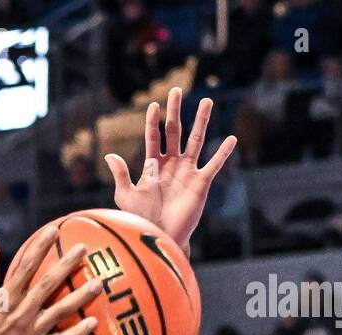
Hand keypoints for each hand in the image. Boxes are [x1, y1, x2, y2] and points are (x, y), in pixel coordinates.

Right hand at [0, 228, 102, 334]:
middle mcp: (21, 312)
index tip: (54, 230)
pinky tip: (94, 322)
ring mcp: (30, 331)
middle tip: (83, 249)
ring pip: (59, 311)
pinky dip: (77, 333)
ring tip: (98, 284)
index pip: (26, 266)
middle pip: (48, 284)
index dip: (40, 247)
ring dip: (79, 297)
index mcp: (6, 297)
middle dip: (66, 265)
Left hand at [104, 88, 236, 251]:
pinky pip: (213, 165)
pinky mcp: (201, 183)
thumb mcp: (127, 196)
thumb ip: (121, 175)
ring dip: (201, 121)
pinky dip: (222, 153)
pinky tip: (231, 139)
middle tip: (176, 90)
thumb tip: (110, 155)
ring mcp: (187, 171)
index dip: (153, 122)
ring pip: (195, 141)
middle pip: (174, 131)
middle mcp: (172, 164)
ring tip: (206, 101)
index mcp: (153, 166)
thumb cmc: (142, 219)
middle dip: (175, 111)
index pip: (153, 137)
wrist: (160, 236)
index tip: (153, 105)